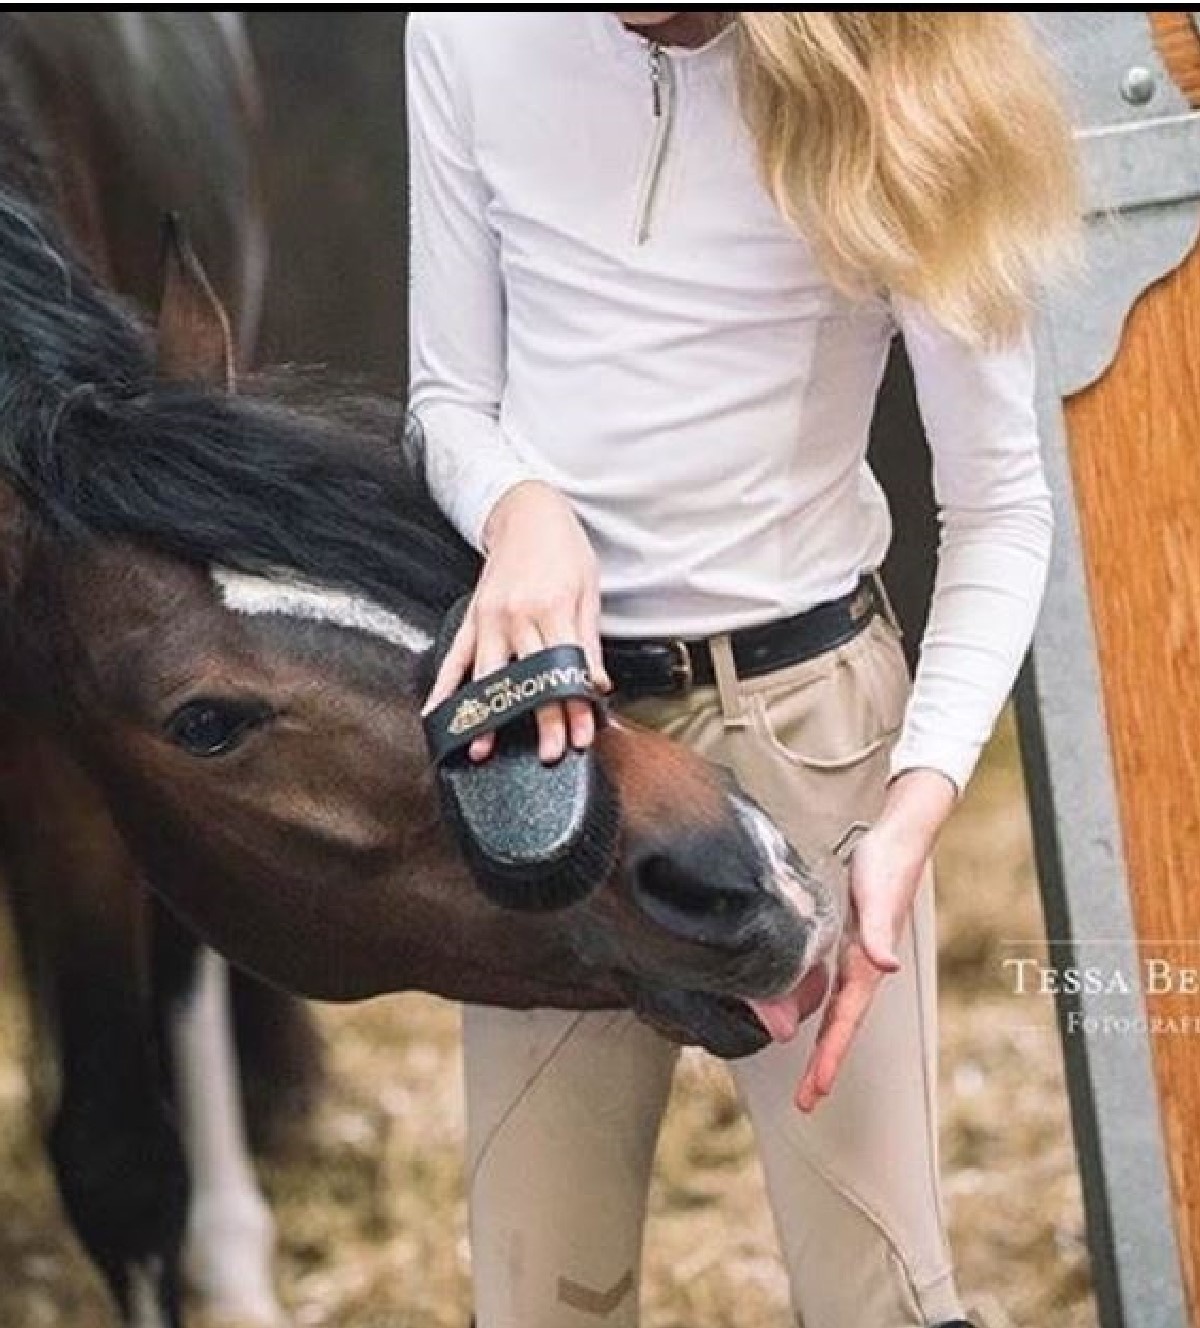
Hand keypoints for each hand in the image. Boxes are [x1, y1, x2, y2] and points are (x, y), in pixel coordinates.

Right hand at [421, 481, 610, 762]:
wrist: (528, 512)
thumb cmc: (564, 551)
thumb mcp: (588, 592)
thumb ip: (589, 643)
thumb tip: (597, 686)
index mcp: (551, 609)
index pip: (564, 670)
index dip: (574, 707)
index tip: (580, 737)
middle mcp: (517, 616)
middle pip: (529, 679)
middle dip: (539, 720)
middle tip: (547, 754)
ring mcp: (489, 618)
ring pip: (487, 676)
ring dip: (486, 714)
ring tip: (482, 749)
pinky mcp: (471, 618)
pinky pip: (454, 658)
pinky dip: (443, 688)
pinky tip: (437, 715)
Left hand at [795, 767, 956, 1111]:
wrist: (897, 837)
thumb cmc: (888, 866)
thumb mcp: (877, 898)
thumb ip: (878, 934)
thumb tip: (886, 967)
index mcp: (866, 964)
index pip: (846, 1021)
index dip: (831, 1057)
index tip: (816, 1091)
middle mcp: (861, 966)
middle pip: (839, 1025)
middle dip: (824, 1065)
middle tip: (807, 1102)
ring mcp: (852, 955)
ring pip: (830, 1008)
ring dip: (817, 1040)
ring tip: (803, 1073)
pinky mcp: (843, 939)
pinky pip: (824, 981)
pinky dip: (808, 1000)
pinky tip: (791, 1008)